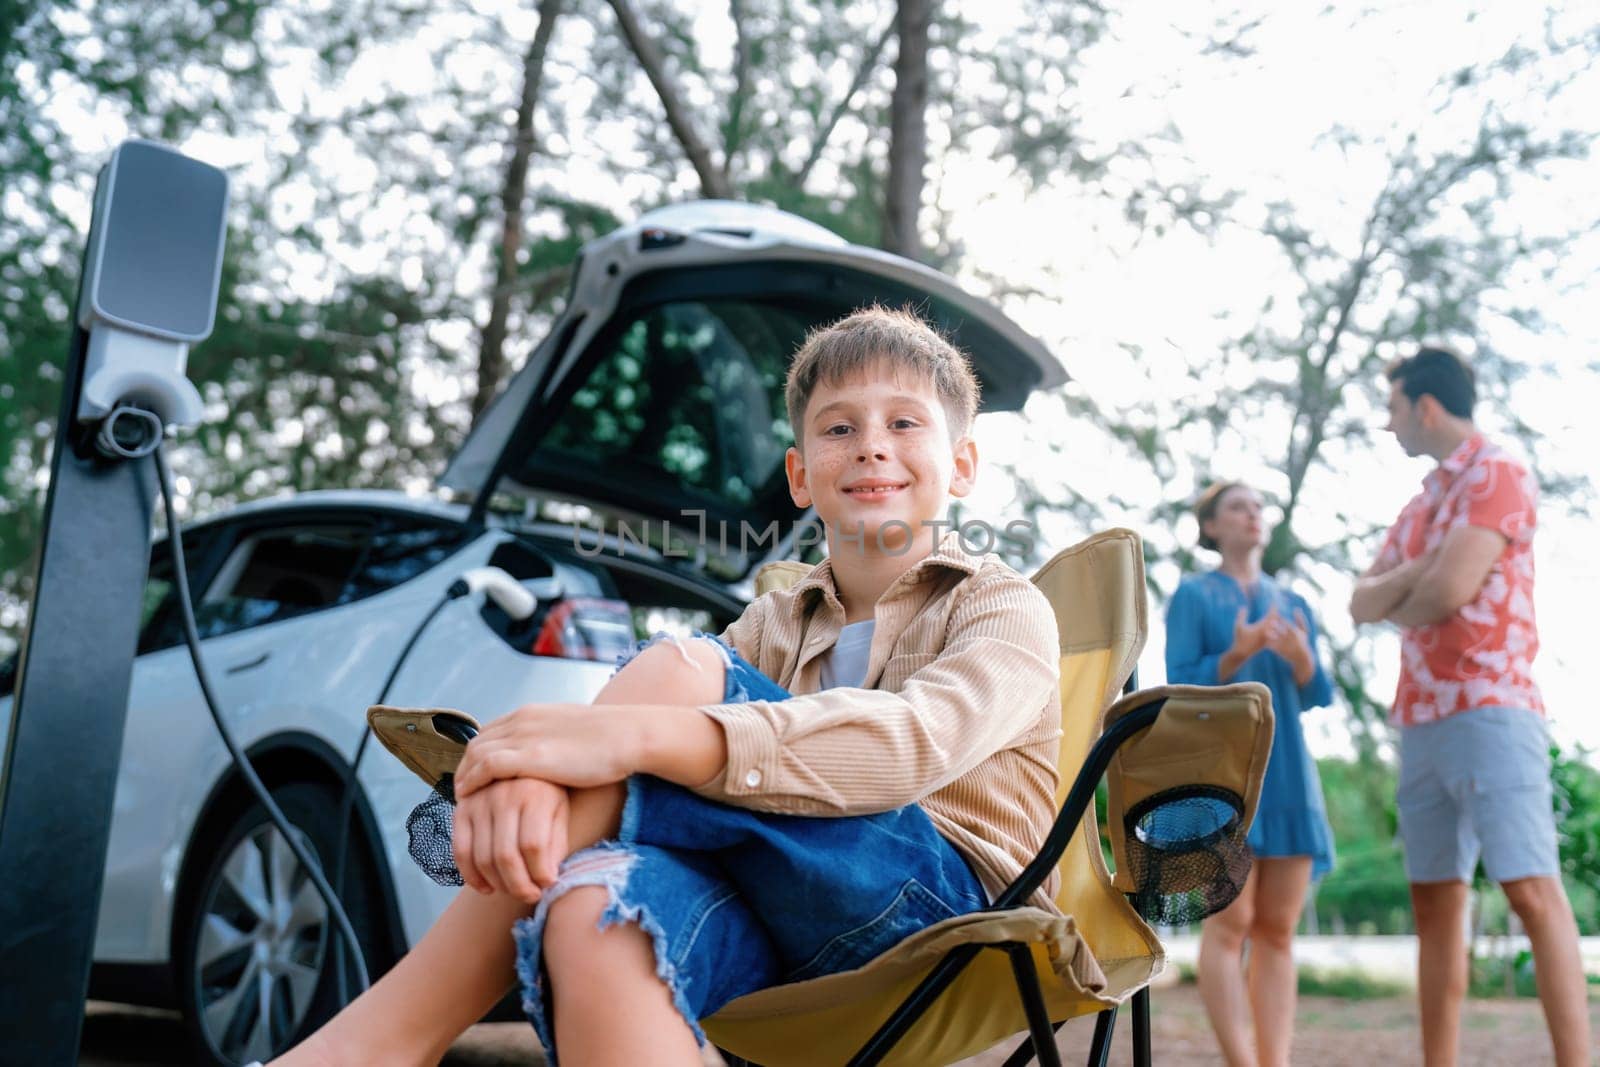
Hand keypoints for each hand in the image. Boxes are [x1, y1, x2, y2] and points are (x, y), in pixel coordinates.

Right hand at [453, 777, 569, 902]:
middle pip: (506, 855)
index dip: (540, 873)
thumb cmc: (547, 792)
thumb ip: (556, 843)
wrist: (519, 762)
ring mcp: (478, 801)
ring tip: (514, 891)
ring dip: (498, 884)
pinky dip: (471, 876)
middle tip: (531, 896)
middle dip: (519, 886)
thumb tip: (546, 881)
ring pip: (482, 857)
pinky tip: (487, 887)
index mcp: (534, 794)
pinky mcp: (461, 809)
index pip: (533, 845)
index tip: (548, 885)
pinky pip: (461, 850)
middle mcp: (503, 795)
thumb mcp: (560, 810)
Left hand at [455, 702, 643, 797]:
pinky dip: (472, 781)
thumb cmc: (613, 740)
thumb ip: (553, 741)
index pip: (490, 732)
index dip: (477, 755)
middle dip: (465, 766)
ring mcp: (524, 736)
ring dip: (464, 776)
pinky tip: (469, 797)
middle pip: (477, 742)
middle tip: (462, 790)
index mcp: (532, 713)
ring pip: (475, 753)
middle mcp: (522, 719)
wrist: (630, 736)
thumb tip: (552, 756)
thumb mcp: (573, 733)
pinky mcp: (529, 755)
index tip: (475, 775)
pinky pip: (486, 767)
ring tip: (462, 798)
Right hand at [1230, 606, 1275, 658]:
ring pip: (1276, 628)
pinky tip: (1273, 628)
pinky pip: (1273, 634)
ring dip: (1277, 622)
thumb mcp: (1238, 626)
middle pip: (1276, 621)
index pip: (1271, 615)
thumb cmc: (1239, 638)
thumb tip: (1243, 606)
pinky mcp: (1267, 642)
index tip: (1273, 603)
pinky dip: (1274, 629)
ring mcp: (1268, 637)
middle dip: (1276, 614)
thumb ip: (1241, 616)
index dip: (1273, 608)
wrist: (1242, 653)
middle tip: (1276, 609)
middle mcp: (1267, 632)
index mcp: (1262, 627)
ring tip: (1277, 617)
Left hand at [1265, 607, 1310, 660]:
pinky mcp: (1278, 650)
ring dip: (1268, 633)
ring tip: (1265, 630)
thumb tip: (1296, 609)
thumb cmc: (1303, 643)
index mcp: (1294, 632)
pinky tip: (1264, 638)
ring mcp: (1283, 644)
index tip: (1275, 614)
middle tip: (1268, 621)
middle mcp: (1288, 638)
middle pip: (1277, 628)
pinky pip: (1270, 644)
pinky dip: (1266, 641)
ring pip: (1272, 636)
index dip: (1279, 618)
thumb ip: (1300, 620)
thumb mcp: (1304, 632)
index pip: (1284, 622)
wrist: (1301, 658)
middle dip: (1272, 624)